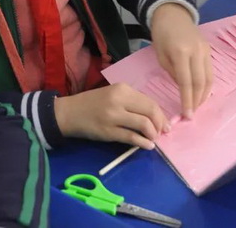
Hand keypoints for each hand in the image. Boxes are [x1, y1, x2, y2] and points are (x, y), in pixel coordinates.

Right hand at [54, 84, 168, 148]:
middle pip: (150, 112)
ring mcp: (113, 116)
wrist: (70, 112)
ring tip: (153, 139)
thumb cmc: (93, 103)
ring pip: (143, 124)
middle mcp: (119, 100)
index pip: (150, 102)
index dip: (161, 115)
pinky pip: (131, 137)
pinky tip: (147, 146)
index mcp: (123, 89)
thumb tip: (155, 116)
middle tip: (161, 133)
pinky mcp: (108, 132)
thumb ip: (132, 102)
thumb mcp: (113, 95)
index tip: (165, 124)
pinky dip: (143, 143)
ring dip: (153, 134)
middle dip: (160, 125)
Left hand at [150, 3, 212, 118]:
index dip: (187, 100)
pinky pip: (210, 71)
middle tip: (193, 114)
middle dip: (197, 101)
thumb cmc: (162, 35)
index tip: (186, 115)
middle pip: (200, 82)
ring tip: (197, 106)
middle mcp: (196, 52)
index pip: (186, 82)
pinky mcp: (209, 50)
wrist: (172, 14)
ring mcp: (205, 50)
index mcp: (181, 53)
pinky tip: (202, 93)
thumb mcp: (161, 56)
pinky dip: (207, 85)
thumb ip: (173, 73)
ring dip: (204, 95)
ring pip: (209, 78)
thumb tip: (184, 88)